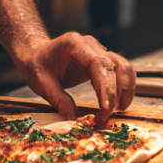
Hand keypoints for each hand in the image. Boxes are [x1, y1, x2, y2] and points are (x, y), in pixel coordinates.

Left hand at [12, 32, 136, 125]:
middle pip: (113, 66)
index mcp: (74, 44)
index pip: (97, 64)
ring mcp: (99, 50)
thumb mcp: (41, 83)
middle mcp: (90, 44)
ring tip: (119, 109)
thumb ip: (57, 99)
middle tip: (106, 116)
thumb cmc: (37, 65)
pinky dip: (124, 85)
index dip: (105, 86)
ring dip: (125, 88)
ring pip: (122, 66)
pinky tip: (119, 102)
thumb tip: (73, 118)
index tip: (106, 107)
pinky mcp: (103, 59)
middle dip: (115, 93)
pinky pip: (120, 70)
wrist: (37, 53)